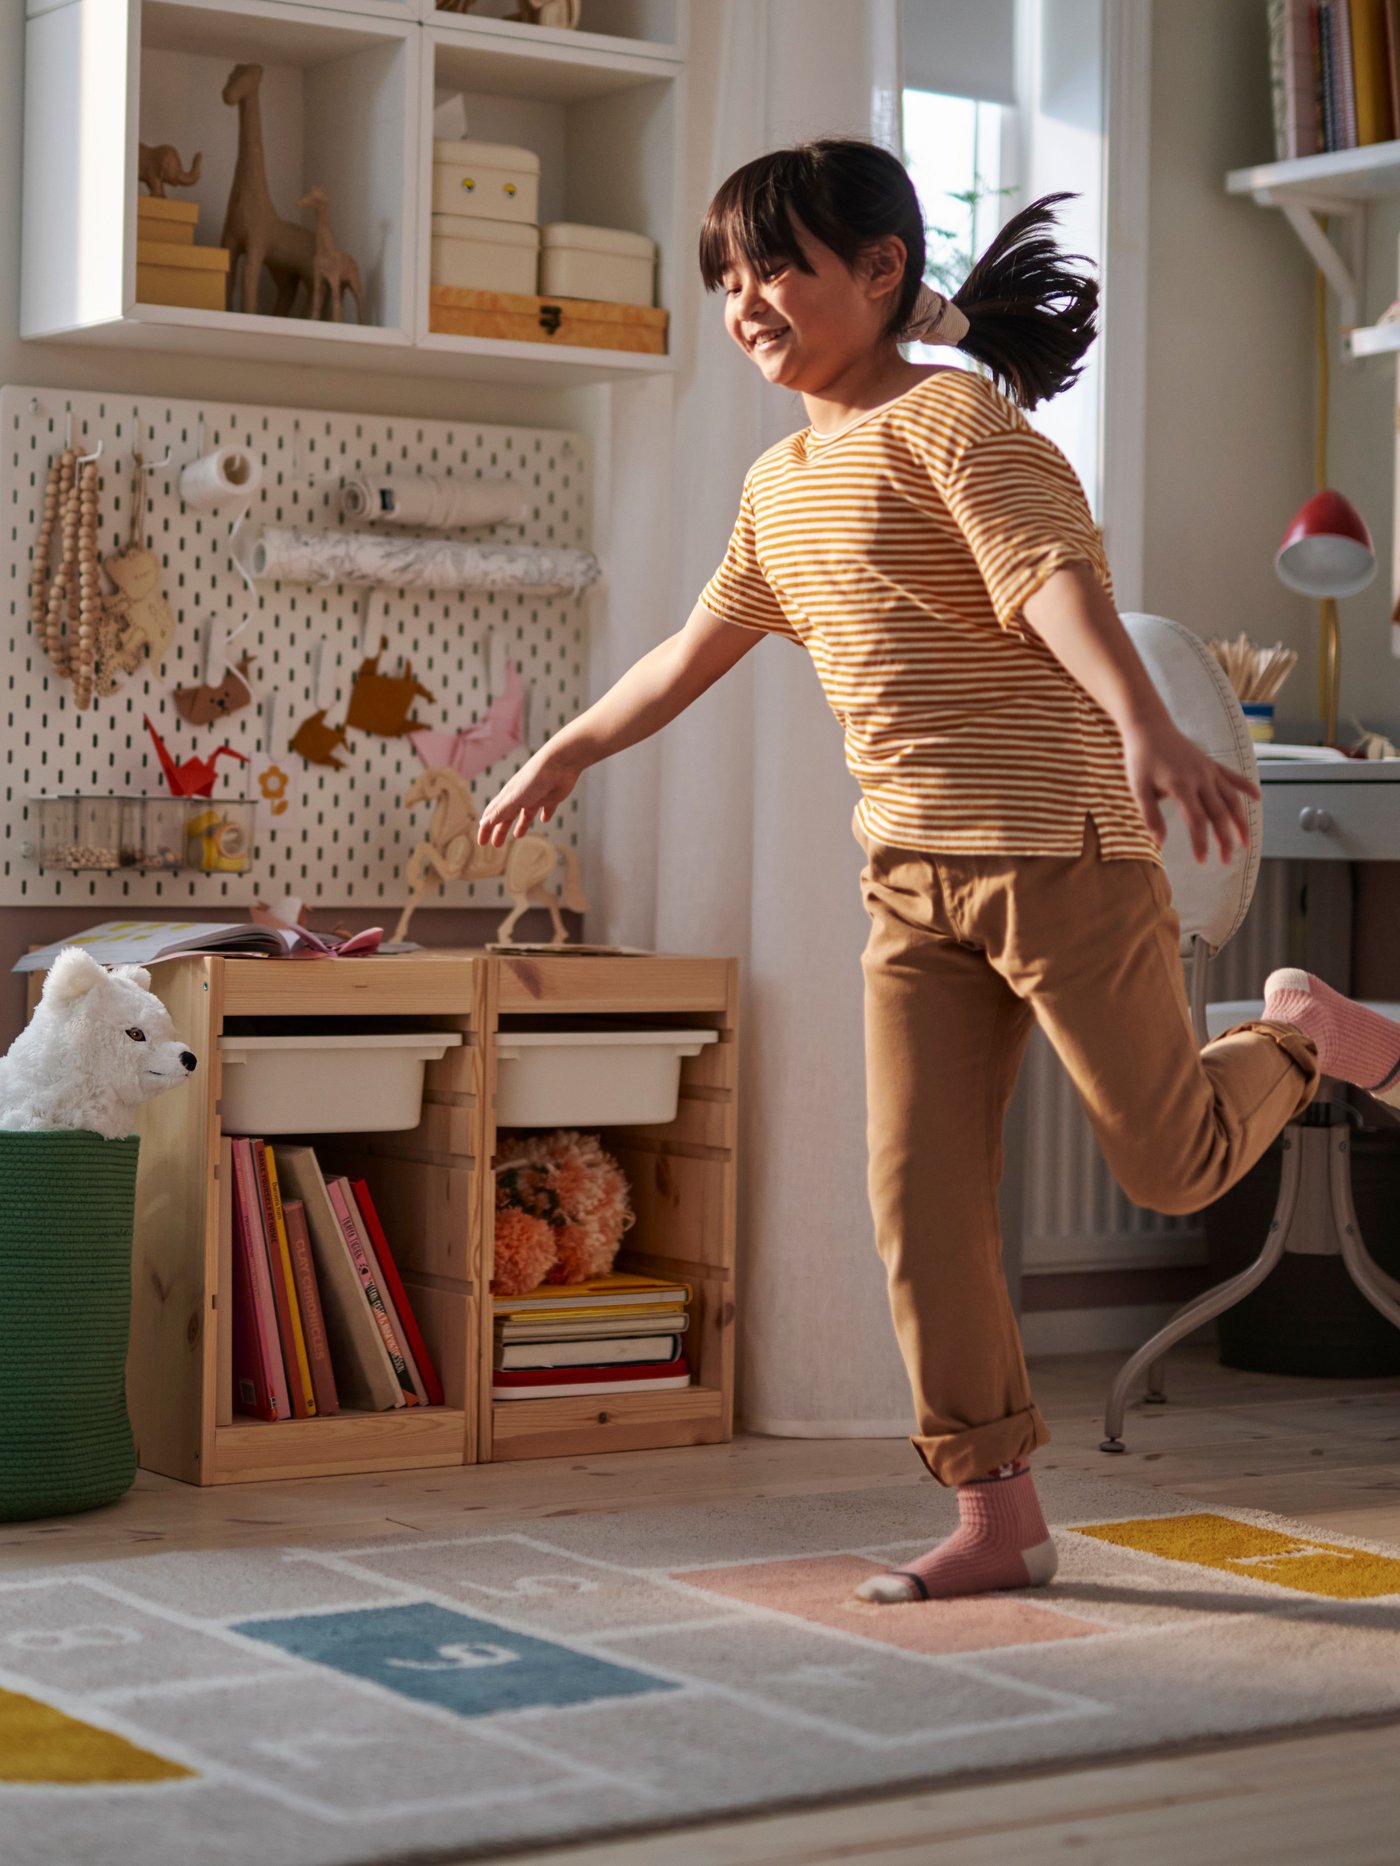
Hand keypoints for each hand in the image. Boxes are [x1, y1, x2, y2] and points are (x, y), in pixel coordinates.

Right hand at [477, 746, 581, 846]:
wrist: (559, 763)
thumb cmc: (535, 778)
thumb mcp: (515, 798)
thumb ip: (501, 812)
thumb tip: (483, 824)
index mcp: (509, 796)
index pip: (493, 815)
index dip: (486, 829)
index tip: (482, 842)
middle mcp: (520, 797)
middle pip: (508, 817)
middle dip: (501, 830)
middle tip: (497, 845)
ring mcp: (536, 797)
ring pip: (526, 814)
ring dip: (521, 825)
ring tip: (518, 835)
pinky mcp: (551, 797)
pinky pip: (547, 808)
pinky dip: (544, 815)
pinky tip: (544, 820)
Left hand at [1122, 720, 1259, 862]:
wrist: (1149, 727)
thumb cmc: (1140, 759)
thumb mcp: (1138, 789)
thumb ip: (1149, 815)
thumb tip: (1159, 842)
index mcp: (1182, 786)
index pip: (1197, 821)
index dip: (1201, 842)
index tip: (1203, 860)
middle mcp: (1201, 778)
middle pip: (1218, 814)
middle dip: (1225, 839)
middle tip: (1228, 860)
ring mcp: (1209, 770)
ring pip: (1230, 798)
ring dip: (1240, 820)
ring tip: (1246, 840)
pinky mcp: (1211, 762)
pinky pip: (1232, 776)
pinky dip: (1246, 786)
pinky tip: (1257, 798)